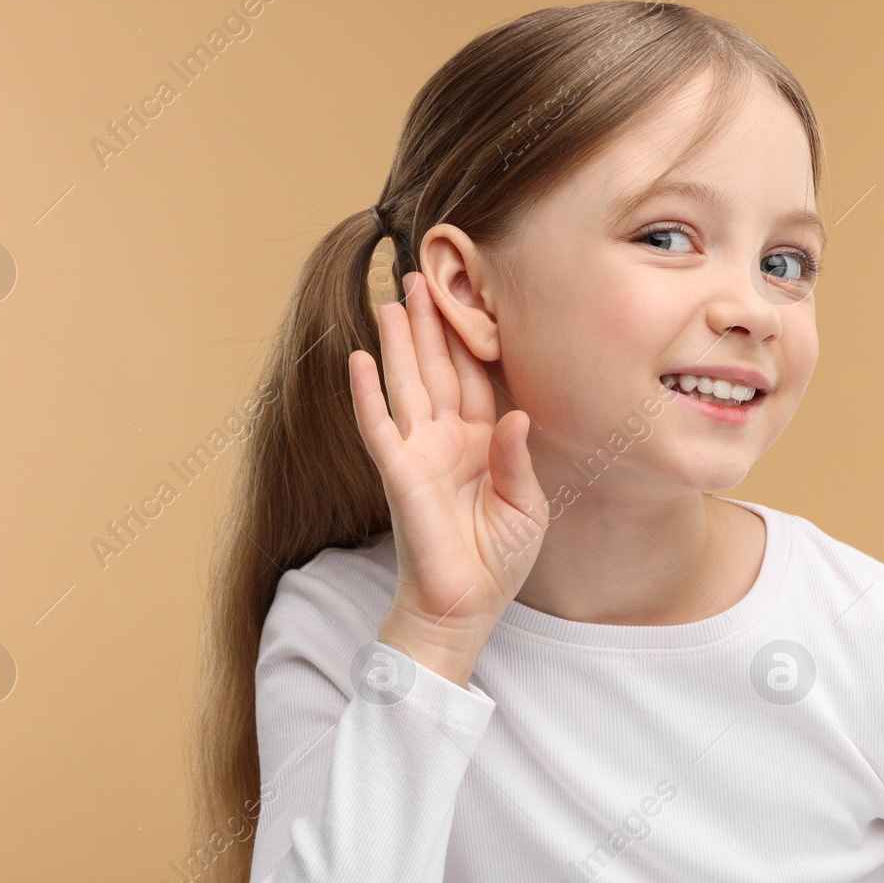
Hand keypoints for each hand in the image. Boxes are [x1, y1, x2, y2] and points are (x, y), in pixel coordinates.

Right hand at [348, 272, 548, 683]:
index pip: (476, 380)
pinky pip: (377, 424)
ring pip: (406, 383)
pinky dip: (366, 392)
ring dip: (397, 342)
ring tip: (390, 298)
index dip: (470, 340)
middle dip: (429, 324)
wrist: (465, 606)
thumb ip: (517, 459)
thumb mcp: (526, 507)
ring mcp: (419, 453)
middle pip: (437, 368)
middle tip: (420, 276)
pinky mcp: (398, 472)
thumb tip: (518, 416)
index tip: (467, 297)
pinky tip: (357, 357)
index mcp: (484, 444)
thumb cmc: (498, 562)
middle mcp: (448, 440)